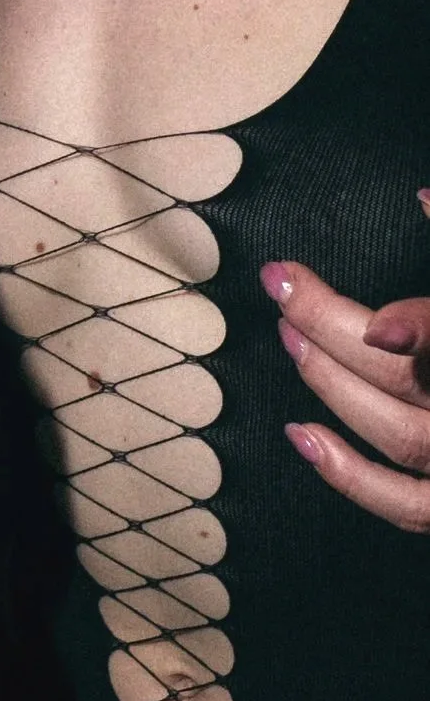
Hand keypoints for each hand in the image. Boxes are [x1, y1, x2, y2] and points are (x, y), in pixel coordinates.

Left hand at [268, 229, 429, 527]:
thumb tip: (424, 195)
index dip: (422, 331)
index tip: (377, 325)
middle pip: (407, 379)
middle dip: (333, 330)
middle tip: (284, 287)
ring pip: (401, 435)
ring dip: (331, 385)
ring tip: (288, 337)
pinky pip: (407, 506)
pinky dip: (349, 477)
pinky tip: (303, 435)